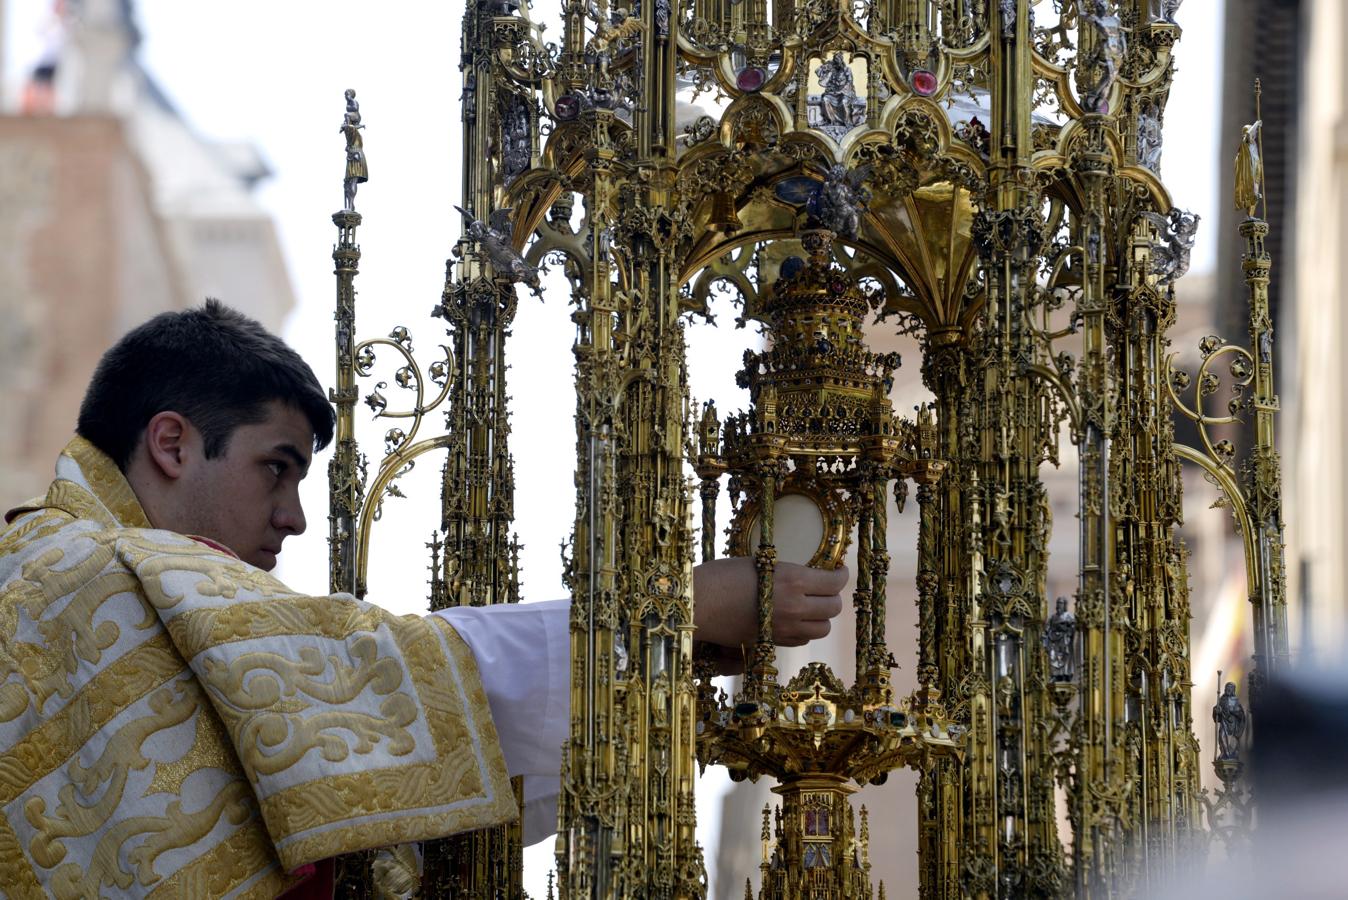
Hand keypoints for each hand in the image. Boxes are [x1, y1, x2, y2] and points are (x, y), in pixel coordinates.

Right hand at [691, 557, 846, 670]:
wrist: (698, 604)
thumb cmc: (722, 576)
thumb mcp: (760, 564)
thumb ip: (786, 573)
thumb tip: (803, 576)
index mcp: (793, 580)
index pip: (834, 583)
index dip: (842, 576)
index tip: (839, 570)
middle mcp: (795, 606)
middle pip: (833, 608)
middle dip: (833, 597)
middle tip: (825, 589)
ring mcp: (785, 628)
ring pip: (822, 629)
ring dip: (821, 617)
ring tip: (811, 607)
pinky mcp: (772, 643)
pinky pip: (801, 640)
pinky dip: (804, 631)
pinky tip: (794, 621)